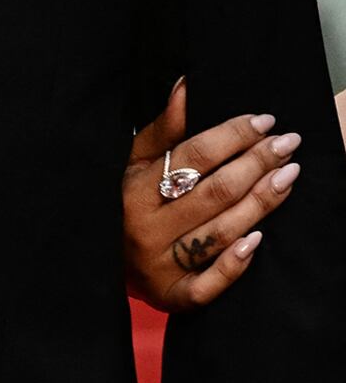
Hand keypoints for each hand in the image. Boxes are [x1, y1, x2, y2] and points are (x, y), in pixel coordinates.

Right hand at [122, 80, 300, 309]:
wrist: (93, 266)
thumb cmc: (121, 206)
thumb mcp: (132, 165)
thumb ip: (161, 131)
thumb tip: (185, 86)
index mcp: (134, 190)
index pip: (193, 156)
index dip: (232, 135)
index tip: (264, 121)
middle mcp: (146, 227)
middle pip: (215, 192)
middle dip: (257, 164)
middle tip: (289, 144)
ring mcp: (160, 264)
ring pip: (222, 232)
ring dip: (262, 203)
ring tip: (289, 176)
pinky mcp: (173, 296)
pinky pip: (211, 283)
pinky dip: (236, 263)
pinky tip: (260, 239)